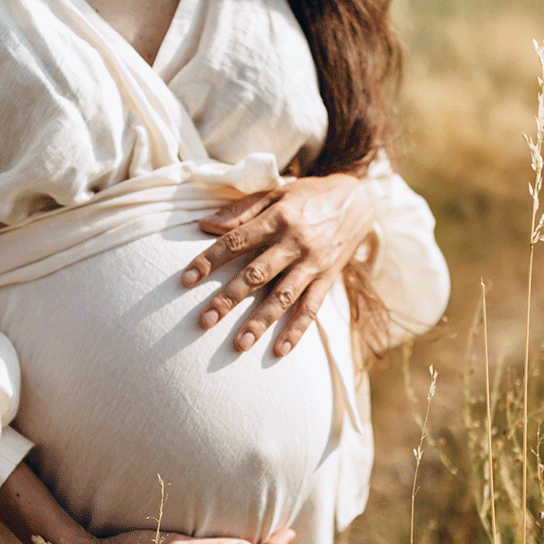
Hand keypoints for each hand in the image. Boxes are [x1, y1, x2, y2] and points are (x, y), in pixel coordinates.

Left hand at [180, 172, 374, 356]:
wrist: (358, 200)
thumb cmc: (309, 195)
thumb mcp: (276, 192)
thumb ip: (241, 209)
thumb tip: (204, 224)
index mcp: (278, 218)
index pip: (236, 241)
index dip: (209, 260)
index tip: (186, 280)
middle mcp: (295, 242)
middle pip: (256, 274)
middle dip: (228, 298)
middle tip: (204, 321)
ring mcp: (313, 263)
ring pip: (283, 296)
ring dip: (260, 322)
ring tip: (239, 345)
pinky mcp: (328, 278)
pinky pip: (312, 308)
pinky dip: (297, 330)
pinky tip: (280, 350)